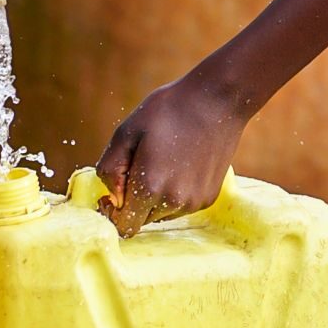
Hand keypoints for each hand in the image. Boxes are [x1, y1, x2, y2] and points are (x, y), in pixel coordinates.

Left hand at [95, 71, 247, 236]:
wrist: (217, 100)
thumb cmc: (169, 110)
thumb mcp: (126, 131)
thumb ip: (110, 169)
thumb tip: (112, 196)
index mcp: (149, 187)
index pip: (124, 226)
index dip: (112, 213)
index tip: (112, 194)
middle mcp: (174, 201)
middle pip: (142, 219)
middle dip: (134, 200)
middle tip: (139, 165)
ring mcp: (195, 201)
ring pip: (161, 213)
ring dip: (155, 197)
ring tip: (163, 160)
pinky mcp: (209, 197)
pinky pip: (181, 205)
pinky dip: (174, 192)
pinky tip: (181, 163)